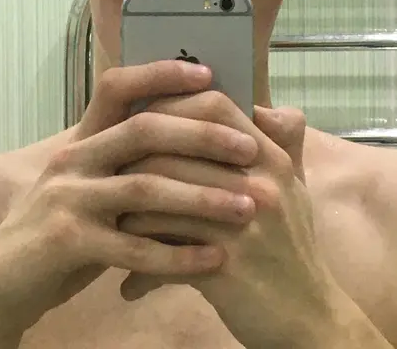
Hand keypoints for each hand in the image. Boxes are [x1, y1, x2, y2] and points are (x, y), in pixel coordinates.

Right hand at [0, 62, 256, 342]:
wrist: (6, 278)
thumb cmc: (66, 225)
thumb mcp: (92, 184)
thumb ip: (128, 161)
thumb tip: (190, 135)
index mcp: (84, 138)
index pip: (119, 86)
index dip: (162, 74)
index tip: (208, 74)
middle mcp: (74, 158)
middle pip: (144, 132)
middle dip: (202, 136)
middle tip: (249, 148)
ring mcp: (68, 197)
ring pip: (144, 188)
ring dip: (201, 198)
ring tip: (246, 206)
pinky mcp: (65, 241)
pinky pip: (134, 247)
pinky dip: (179, 255)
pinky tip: (215, 259)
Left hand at [119, 92, 332, 347]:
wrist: (308, 316)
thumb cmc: (292, 245)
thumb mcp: (295, 185)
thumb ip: (282, 141)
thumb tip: (260, 105)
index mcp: (271, 157)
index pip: (214, 106)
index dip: (172, 104)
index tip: (142, 119)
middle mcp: (259, 182)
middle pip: (177, 145)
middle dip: (137, 153)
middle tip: (114, 167)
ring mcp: (240, 223)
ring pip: (161, 192)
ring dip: (128, 203)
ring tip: (112, 213)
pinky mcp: (224, 266)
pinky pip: (162, 247)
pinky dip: (138, 258)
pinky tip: (125, 276)